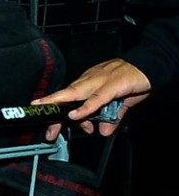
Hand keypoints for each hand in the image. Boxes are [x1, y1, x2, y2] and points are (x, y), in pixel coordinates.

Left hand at [37, 58, 152, 137]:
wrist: (151, 64)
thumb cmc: (132, 78)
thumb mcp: (120, 103)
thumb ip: (111, 117)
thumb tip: (104, 131)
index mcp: (89, 84)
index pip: (68, 97)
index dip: (55, 108)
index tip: (45, 120)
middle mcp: (90, 81)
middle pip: (67, 96)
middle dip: (52, 111)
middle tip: (47, 129)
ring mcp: (100, 81)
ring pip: (75, 93)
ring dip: (61, 107)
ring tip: (52, 122)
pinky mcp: (112, 84)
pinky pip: (96, 98)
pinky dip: (86, 107)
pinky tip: (76, 115)